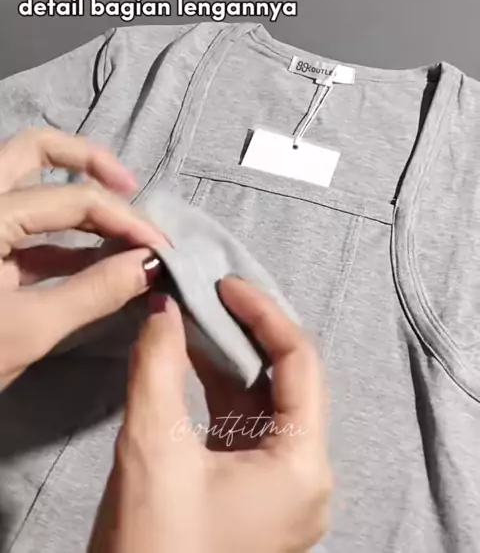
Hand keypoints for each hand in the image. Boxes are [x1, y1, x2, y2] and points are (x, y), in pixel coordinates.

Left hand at [0, 128, 165, 389]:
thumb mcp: (28, 331)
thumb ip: (94, 292)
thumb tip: (151, 265)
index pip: (71, 199)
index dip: (124, 219)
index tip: (162, 248)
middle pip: (35, 150)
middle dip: (90, 162)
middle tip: (132, 188)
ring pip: (27, 180)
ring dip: (77, 195)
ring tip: (123, 227)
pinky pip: (24, 224)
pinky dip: (62, 235)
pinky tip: (98, 259)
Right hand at [89, 278, 331, 552]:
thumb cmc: (154, 550)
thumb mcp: (152, 450)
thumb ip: (158, 366)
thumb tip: (163, 306)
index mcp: (303, 465)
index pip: (300, 361)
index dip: (263, 313)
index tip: (223, 284)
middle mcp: (306, 479)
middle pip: (286, 382)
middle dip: (244, 334)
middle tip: (204, 296)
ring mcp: (282, 495)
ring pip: (264, 407)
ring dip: (229, 362)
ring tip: (192, 320)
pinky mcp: (254, 504)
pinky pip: (246, 434)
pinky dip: (220, 397)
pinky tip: (189, 367)